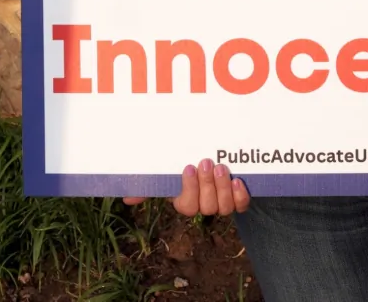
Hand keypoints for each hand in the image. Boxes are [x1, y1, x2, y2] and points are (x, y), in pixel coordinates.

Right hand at [123, 159, 250, 215]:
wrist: (213, 158)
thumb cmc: (186, 167)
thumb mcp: (167, 174)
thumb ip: (148, 185)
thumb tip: (126, 199)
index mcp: (186, 201)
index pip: (186, 206)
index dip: (189, 190)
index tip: (188, 167)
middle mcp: (204, 205)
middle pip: (207, 207)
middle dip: (207, 185)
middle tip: (206, 163)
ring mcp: (222, 203)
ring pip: (224, 207)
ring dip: (223, 188)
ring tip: (221, 168)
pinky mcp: (238, 198)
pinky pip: (241, 205)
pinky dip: (240, 196)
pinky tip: (237, 181)